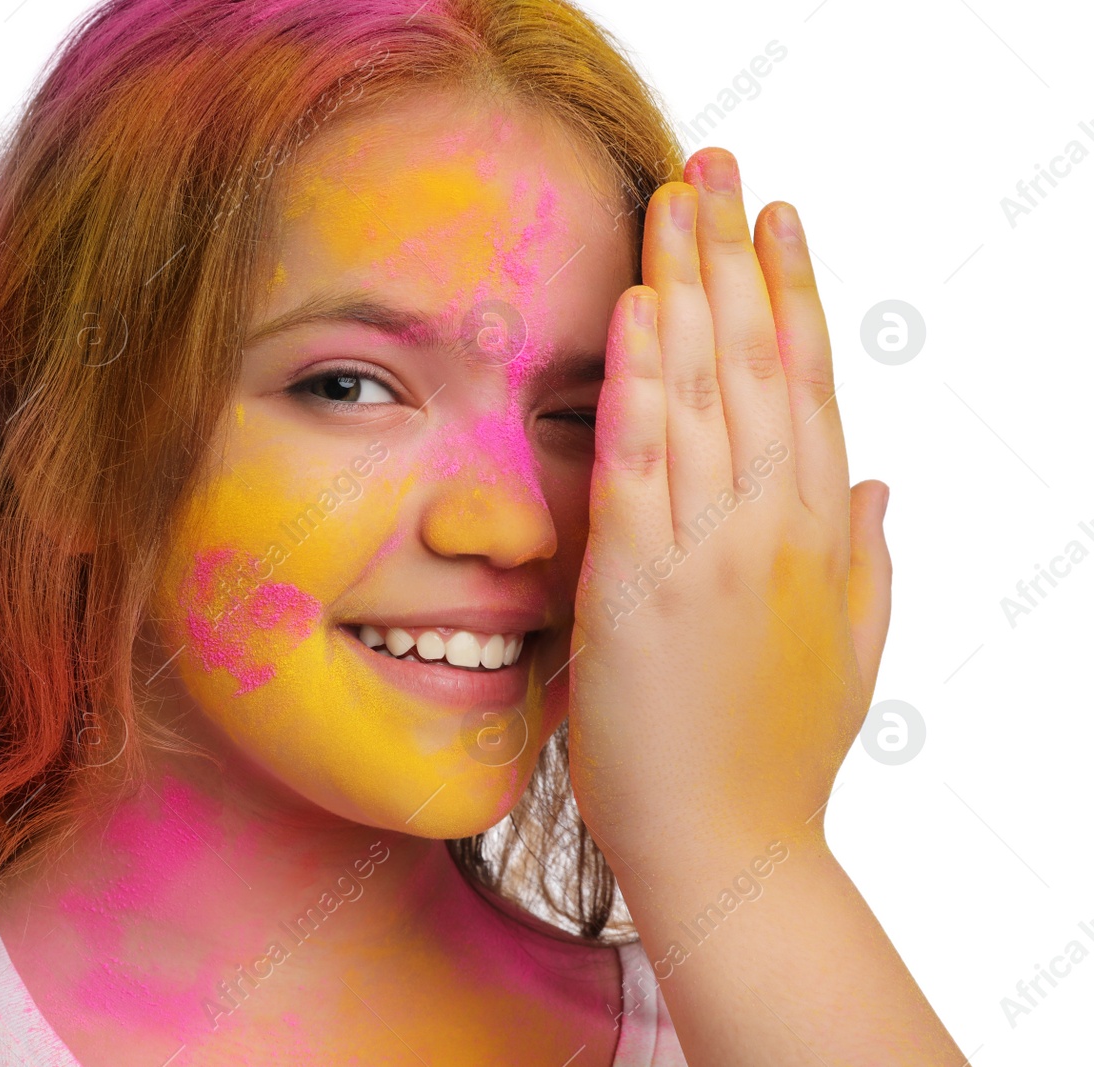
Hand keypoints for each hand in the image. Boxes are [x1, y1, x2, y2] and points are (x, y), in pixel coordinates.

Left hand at [565, 147, 892, 879]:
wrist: (733, 853)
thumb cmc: (777, 757)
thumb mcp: (847, 645)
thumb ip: (865, 554)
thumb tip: (878, 480)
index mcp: (820, 532)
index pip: (808, 382)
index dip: (792, 291)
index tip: (777, 217)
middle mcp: (776, 525)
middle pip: (759, 363)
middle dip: (735, 255)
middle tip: (715, 164)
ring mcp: (715, 552)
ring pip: (708, 394)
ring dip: (691, 287)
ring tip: (676, 200)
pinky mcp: (647, 588)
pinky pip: (646, 464)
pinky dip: (646, 384)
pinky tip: (642, 313)